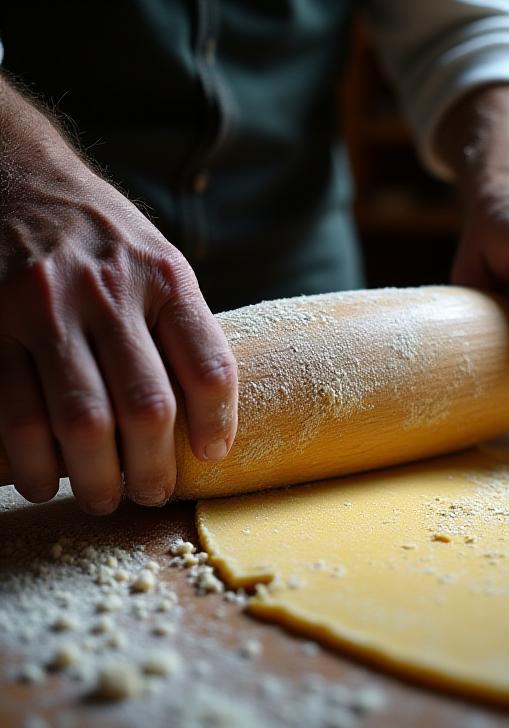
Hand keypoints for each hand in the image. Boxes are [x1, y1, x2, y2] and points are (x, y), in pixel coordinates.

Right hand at [0, 79, 237, 512]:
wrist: (18, 178)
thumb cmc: (102, 238)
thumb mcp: (158, 262)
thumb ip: (180, 327)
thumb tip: (203, 414)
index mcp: (165, 279)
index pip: (209, 368)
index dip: (217, 425)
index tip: (213, 455)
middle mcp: (108, 291)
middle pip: (145, 409)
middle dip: (152, 470)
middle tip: (151, 493)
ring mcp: (45, 307)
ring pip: (79, 421)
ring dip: (92, 478)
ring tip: (101, 497)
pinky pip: (12, 412)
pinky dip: (31, 462)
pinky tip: (44, 479)